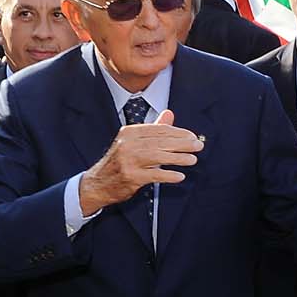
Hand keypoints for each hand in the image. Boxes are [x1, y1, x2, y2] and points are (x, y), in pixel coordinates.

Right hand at [79, 109, 201, 211]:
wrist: (98, 183)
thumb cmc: (120, 161)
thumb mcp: (134, 141)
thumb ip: (153, 129)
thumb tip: (169, 113)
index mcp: (130, 132)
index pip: (159, 130)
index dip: (178, 133)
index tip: (192, 137)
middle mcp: (128, 144)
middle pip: (161, 142)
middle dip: (182, 144)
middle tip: (198, 146)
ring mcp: (128, 160)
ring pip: (159, 157)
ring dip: (178, 158)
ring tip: (193, 160)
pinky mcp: (131, 177)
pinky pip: (154, 175)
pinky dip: (168, 175)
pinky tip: (180, 176)